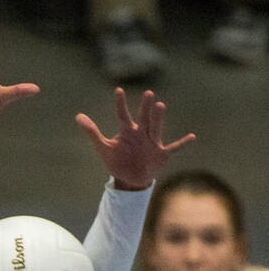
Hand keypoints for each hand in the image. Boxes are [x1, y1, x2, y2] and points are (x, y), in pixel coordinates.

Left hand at [76, 88, 195, 189]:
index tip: (117, 90)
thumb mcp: (103, 148)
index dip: (119, 104)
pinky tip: (192, 137)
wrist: (130, 180)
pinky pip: (174, 147)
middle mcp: (142, 133)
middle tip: (147, 94)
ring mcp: (153, 142)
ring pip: (156, 128)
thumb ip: (92, 132)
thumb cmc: (117, 162)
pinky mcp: (162, 154)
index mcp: (127, 131)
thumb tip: (78, 116)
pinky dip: (182, 143)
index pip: (122, 115)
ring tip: (160, 105)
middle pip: (143, 118)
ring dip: (158, 118)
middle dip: (144, 108)